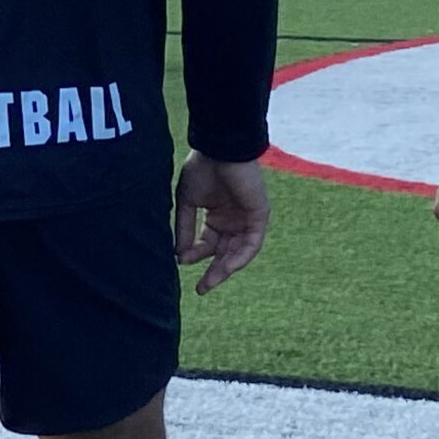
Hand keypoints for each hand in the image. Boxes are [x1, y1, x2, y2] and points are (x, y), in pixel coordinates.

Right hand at [174, 154, 270, 292]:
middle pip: (224, 252)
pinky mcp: (258, 216)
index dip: (195, 254)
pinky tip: (226, 266)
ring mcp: (246, 218)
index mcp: (216, 215)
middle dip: (213, 271)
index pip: (207, 243)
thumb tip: (179, 256)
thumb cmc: (202, 169)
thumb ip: (185, 228)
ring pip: (238, 252)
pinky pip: (251, 243)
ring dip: (225, 268)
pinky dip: (239, 256)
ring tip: (210, 282)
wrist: (219, 149)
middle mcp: (232, 220)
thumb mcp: (187, 202)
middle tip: (202, 289)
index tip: (181, 261)